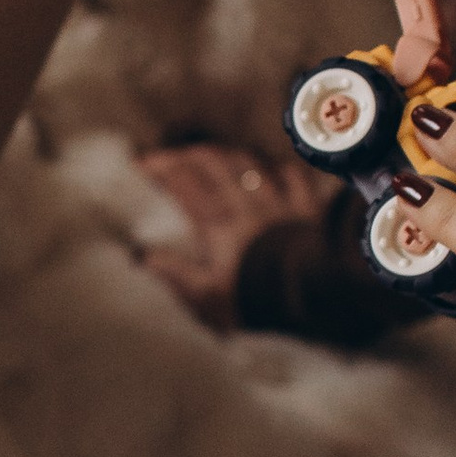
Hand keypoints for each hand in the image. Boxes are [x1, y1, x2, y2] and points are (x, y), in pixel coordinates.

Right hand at [130, 142, 330, 326]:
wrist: (313, 298)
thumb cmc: (256, 302)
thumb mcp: (207, 298)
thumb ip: (176, 274)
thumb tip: (142, 257)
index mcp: (217, 226)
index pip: (182, 184)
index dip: (160, 169)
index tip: (142, 164)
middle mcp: (245, 205)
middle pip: (213, 163)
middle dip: (188, 154)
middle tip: (172, 156)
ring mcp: (278, 203)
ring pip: (248, 162)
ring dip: (227, 154)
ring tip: (213, 155)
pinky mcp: (307, 208)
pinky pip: (293, 176)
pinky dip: (278, 168)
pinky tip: (271, 168)